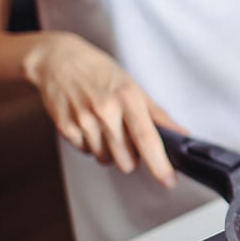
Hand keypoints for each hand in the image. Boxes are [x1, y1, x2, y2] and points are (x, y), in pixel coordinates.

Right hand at [24, 32, 179, 186]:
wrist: (58, 60)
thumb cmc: (100, 72)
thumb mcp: (134, 87)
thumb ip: (158, 114)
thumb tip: (181, 135)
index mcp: (127, 98)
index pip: (147, 139)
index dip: (159, 165)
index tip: (168, 180)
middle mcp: (105, 110)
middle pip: (126, 159)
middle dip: (133, 157)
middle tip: (128, 135)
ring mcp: (83, 120)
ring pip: (106, 160)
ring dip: (111, 152)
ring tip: (107, 127)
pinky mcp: (65, 128)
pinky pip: (87, 153)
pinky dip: (92, 145)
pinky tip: (90, 125)